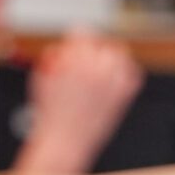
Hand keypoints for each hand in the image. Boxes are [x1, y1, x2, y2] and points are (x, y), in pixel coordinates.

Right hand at [14, 33, 143, 174]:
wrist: (64, 142)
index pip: (82, 32)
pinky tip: (115, 78)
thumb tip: (64, 47)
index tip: (74, 46)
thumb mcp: (41, 78)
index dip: (75, 40)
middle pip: (102, 42)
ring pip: (120, 54)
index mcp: (76, 60)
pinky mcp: (124, 95)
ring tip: (100, 67)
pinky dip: (126, 72)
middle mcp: (98, 67)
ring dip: (110, 57)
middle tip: (86, 58)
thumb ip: (54, 56)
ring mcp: (114, 80)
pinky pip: (133, 73)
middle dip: (92, 48)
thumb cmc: (50, 115)